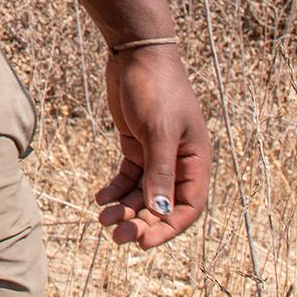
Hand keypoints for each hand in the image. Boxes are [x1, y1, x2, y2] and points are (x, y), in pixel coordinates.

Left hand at [95, 45, 209, 248]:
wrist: (136, 53)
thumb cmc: (156, 89)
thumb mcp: (158, 132)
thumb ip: (159, 172)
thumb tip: (159, 211)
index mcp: (196, 161)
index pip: (188, 206)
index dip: (168, 228)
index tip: (143, 242)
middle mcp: (179, 161)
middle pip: (162, 204)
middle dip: (141, 222)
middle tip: (116, 235)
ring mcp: (157, 153)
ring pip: (142, 193)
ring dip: (125, 208)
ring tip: (102, 219)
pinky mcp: (136, 144)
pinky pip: (128, 176)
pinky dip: (115, 189)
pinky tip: (100, 198)